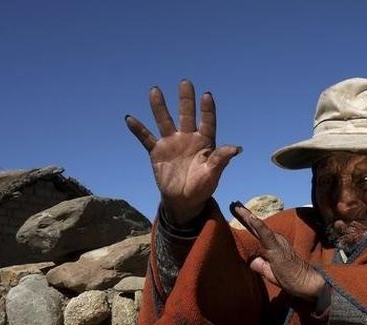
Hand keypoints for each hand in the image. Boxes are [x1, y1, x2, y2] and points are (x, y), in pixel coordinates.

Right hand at [125, 80, 240, 225]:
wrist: (184, 200)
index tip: (206, 96)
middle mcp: (188, 138)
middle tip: (185, 83)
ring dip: (159, 107)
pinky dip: (138, 129)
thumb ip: (221, 159)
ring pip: (165, 121)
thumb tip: (236, 148)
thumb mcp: (213, 174)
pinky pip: (146, 138)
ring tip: (155, 90)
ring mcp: (171, 143)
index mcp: (204, 142)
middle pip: (186, 115)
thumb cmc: (202, 187)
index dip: (207, 110)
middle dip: (185, 100)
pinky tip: (129, 118)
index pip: (207, 122)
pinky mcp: (157, 152)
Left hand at [230, 202, 324, 300]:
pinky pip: (266, 235)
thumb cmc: (288, 276)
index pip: (256, 230)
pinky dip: (258, 225)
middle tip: (232, 203)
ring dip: (247, 216)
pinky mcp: (277, 249)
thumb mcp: (268, 269)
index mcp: (271, 244)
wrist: (305, 281)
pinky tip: (251, 217)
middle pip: (255, 225)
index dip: (245, 220)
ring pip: (259, 227)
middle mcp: (274, 239)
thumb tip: (249, 259)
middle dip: (243, 213)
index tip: (235, 209)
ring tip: (236, 206)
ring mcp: (276, 242)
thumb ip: (258, 263)